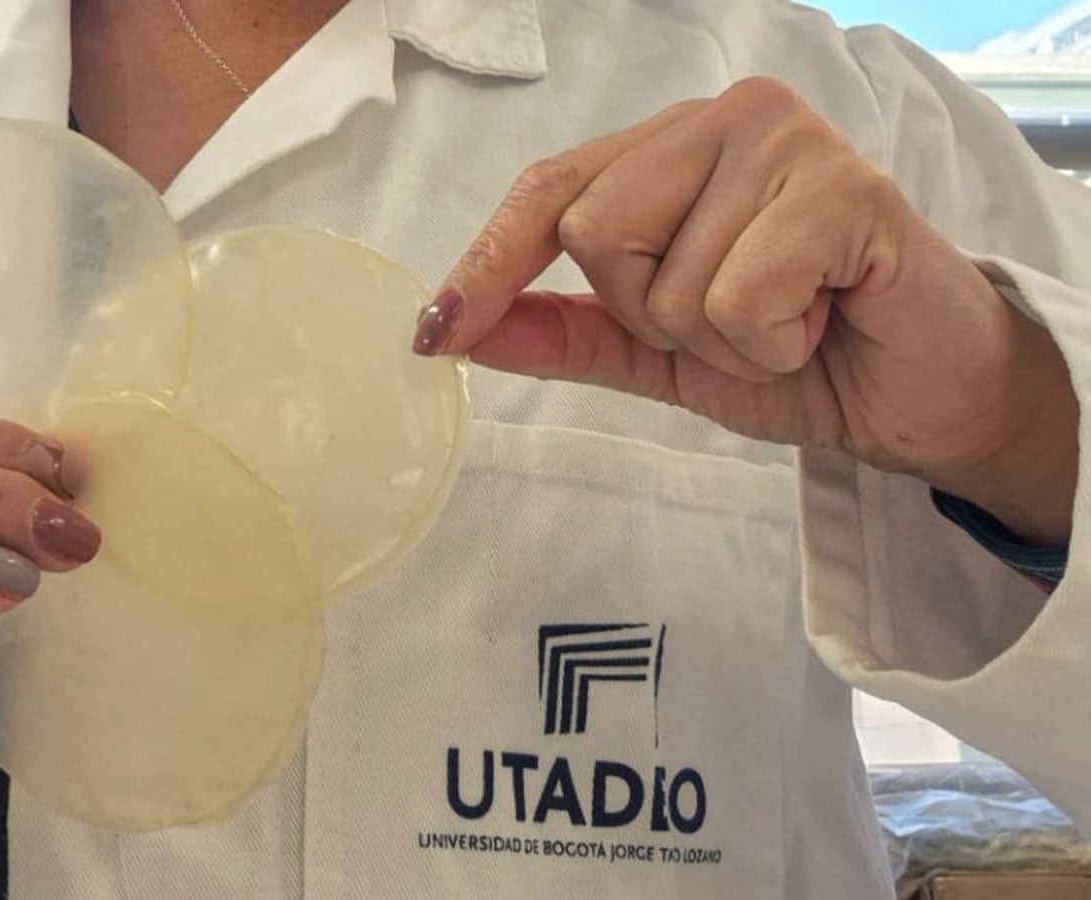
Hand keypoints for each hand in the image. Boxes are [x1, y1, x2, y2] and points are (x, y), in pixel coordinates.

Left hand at [415, 77, 1077, 544]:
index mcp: (668, 150)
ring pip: (664, 277)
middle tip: (740, 321)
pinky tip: (825, 317)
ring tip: (792, 319)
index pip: (547, 191)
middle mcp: (721, 120)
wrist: (922, 395)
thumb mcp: (656, 354)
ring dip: (721, 341)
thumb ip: (563, 332)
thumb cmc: (799, 353)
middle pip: (593, 234)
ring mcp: (784, 141)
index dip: (487, 264)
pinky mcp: (843, 186)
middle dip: (654, 315)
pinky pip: (736, 298)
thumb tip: (456, 328)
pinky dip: (772, 344)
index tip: (434, 334)